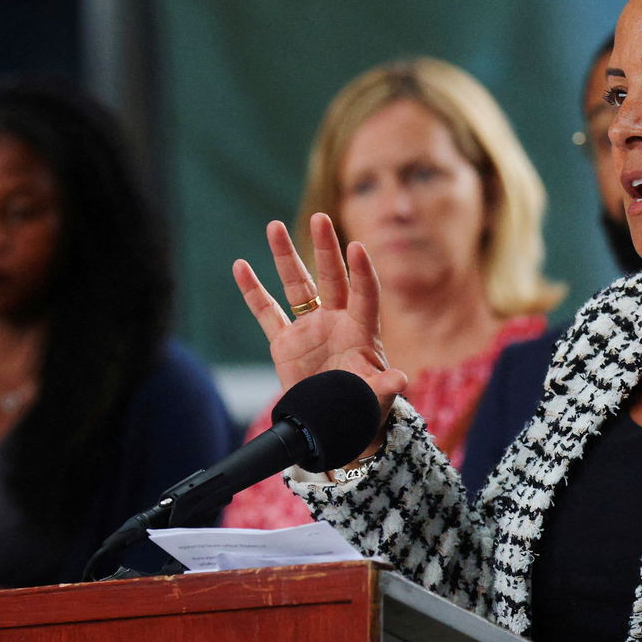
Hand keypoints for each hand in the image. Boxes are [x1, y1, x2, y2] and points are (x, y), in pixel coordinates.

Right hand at [233, 213, 408, 414]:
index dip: (362, 272)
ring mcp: (310, 328)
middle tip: (321, 217)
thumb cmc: (364, 408)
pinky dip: (253, 291)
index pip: (365, 293)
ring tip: (274, 225)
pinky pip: (266, 312)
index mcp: (363, 330)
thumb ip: (385, 386)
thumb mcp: (377, 399)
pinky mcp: (285, 343)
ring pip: (296, 285)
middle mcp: (336, 321)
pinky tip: (241, 266)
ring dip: (286, 256)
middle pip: (332, 277)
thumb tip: (400, 379)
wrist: (336, 424)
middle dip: (326, 248)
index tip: (357, 247)